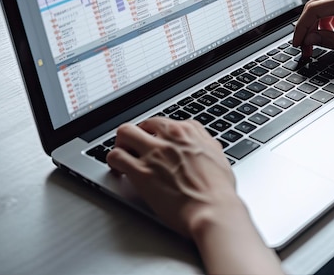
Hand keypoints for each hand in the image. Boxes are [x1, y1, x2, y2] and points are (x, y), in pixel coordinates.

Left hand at [106, 118, 238, 238]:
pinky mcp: (141, 171)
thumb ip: (206, 146)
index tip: (157, 142)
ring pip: (125, 133)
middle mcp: (170, 138)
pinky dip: (114, 161)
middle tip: (136, 147)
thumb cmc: (219, 191)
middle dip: (138, 135)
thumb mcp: (219, 157)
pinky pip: (116, 156)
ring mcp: (154, 153)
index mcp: (190, 132)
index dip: (159, 133)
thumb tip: (201, 146)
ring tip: (123, 155)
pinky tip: (118, 169)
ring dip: (122, 144)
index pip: (166, 123)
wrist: (213, 209)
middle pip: (144, 123)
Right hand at [293, 0, 333, 56]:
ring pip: (318, 6)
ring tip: (319, 41)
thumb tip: (310, 39)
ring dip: (316, 24)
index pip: (313, 11)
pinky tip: (332, 31)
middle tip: (306, 47)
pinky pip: (327, 5)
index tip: (298, 42)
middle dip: (307, 29)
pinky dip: (325, 19)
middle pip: (313, 7)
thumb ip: (330, 41)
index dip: (301, 29)